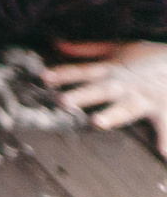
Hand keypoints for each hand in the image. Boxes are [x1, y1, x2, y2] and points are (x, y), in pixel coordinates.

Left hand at [49, 42, 166, 155]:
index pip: (83, 71)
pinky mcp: (163, 109)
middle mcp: (124, 85)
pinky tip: (163, 152)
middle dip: (82, 95)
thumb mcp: (116, 47)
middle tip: (62, 101)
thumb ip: (85, 49)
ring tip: (97, 122)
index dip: (64, 74)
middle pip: (99, 90)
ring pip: (125, 107)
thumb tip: (56, 44)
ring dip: (112, 115)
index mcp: (111, 70)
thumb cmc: (147, 56)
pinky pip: (165, 125)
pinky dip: (166, 138)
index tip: (43, 78)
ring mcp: (143, 98)